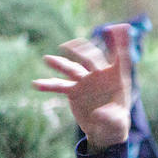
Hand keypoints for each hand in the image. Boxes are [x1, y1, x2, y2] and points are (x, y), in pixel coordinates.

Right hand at [33, 24, 132, 150]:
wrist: (105, 130)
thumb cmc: (117, 124)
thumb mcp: (118, 124)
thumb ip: (111, 117)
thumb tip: (98, 114)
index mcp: (117, 78)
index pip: (120, 57)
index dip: (120, 42)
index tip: (119, 27)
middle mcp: (100, 75)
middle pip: (90, 59)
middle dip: (80, 52)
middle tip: (67, 47)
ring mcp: (85, 81)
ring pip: (71, 68)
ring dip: (60, 63)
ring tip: (47, 59)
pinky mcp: (74, 91)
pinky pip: (60, 85)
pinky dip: (49, 85)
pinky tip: (36, 84)